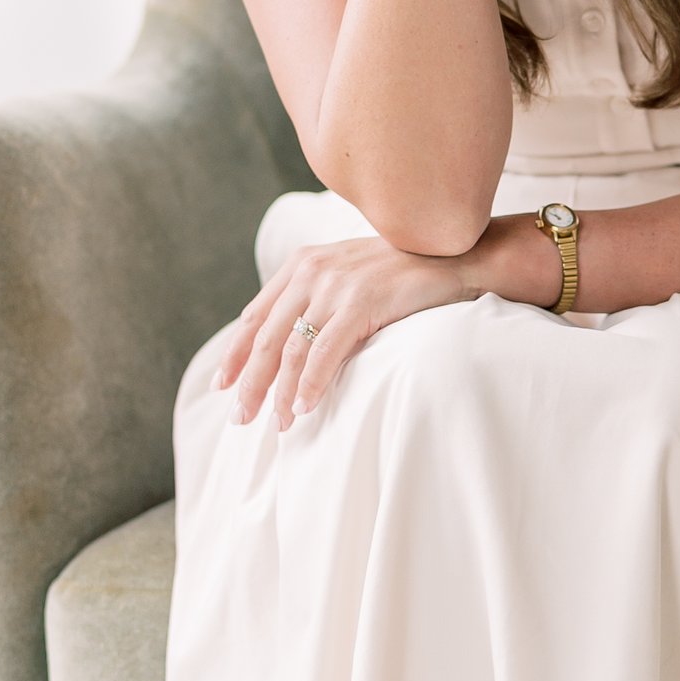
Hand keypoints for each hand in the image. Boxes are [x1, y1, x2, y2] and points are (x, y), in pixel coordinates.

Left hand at [217, 221, 554, 425]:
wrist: (456, 256)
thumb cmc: (404, 273)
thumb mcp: (350, 276)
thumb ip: (317, 298)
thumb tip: (287, 344)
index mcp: (302, 264)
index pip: (255, 315)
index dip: (236, 354)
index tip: (223, 386)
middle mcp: (312, 270)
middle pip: (266, 337)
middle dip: (251, 383)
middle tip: (241, 419)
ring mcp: (336, 285)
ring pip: (291, 349)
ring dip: (281, 393)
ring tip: (279, 423)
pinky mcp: (362, 301)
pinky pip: (325, 352)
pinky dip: (311, 384)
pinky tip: (305, 408)